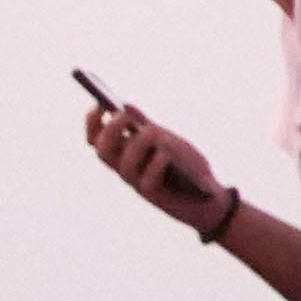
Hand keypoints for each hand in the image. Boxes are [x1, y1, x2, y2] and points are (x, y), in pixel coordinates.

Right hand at [84, 99, 234, 236]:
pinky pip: (148, 181)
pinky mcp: (155, 196)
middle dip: (111, 130)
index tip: (100, 104)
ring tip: (153, 131)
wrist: (208, 197)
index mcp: (124, 154)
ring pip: (124, 165)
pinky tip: (166, 154)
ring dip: (137, 144)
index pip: (96, 139)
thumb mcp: (166, 140)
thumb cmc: (184, 166)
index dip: (93, 122)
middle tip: (124, 114)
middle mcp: (126, 169)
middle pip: (103, 151)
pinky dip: (156, 164)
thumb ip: (146, 126)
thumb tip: (126, 106)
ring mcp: (138, 183)